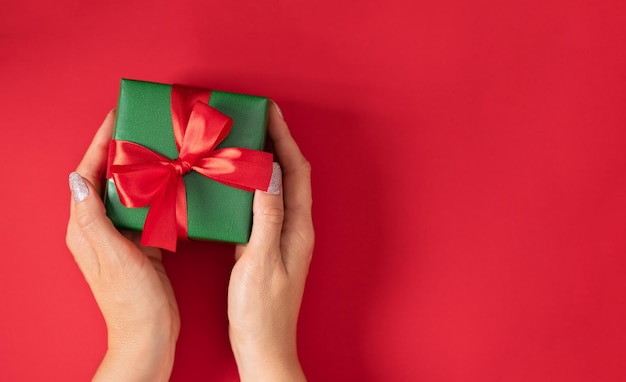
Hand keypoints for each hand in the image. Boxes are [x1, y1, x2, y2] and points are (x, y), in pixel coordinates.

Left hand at [66, 110, 179, 381]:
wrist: (150, 333)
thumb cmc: (130, 298)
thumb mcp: (111, 254)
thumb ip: (92, 217)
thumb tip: (77, 178)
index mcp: (85, 229)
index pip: (87, 176)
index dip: (98, 146)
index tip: (114, 119)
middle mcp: (99, 230)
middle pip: (106, 180)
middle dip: (120, 151)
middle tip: (140, 128)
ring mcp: (121, 238)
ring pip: (129, 193)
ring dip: (140, 170)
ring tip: (158, 148)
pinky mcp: (142, 246)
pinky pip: (147, 210)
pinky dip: (157, 193)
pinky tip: (172, 184)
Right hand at [228, 102, 313, 380]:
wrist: (263, 347)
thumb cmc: (262, 311)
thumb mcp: (260, 261)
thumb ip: (267, 217)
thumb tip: (270, 174)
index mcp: (298, 228)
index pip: (297, 171)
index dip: (285, 138)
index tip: (270, 111)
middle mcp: (295, 229)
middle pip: (292, 174)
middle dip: (278, 141)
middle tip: (257, 118)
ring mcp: (283, 237)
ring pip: (279, 187)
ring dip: (267, 160)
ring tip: (247, 140)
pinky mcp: (268, 247)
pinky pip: (265, 204)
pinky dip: (254, 185)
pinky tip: (237, 182)